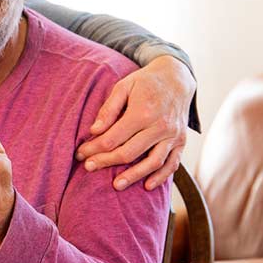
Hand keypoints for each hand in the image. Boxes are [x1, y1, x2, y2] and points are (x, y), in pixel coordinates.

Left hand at [76, 55, 194, 190]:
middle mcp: (160, 125)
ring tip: (116, 185)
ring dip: (133, 175)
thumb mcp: (124, 86)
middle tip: (89, 168)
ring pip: (152, 162)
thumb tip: (94, 131)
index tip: (81, 154)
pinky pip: (172, 164)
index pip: (113, 137)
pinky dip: (161, 177)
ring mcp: (173, 135)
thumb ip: (109, 109)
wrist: (177, 78)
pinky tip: (147, 185)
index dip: (95, 148)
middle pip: (129, 152)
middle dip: (106, 162)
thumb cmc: (145, 82)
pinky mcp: (181, 141)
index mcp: (143, 111)